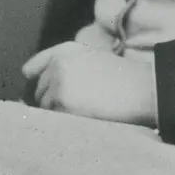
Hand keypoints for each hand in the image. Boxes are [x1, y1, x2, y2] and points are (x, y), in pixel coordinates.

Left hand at [22, 42, 156, 125]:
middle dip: (53, 100)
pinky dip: (64, 123)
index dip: (37, 82)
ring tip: (85, 111)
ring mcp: (57, 83)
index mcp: (65, 50)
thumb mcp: (92, 59)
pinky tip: (84, 118)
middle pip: (39, 91)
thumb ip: (65, 64)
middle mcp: (57, 63)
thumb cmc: (123, 77)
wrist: (142, 89)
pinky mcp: (62, 102)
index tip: (48, 92)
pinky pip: (53, 120)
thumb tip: (32, 80)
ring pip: (45, 108)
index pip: (33, 67)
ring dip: (59, 113)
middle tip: (81, 103)